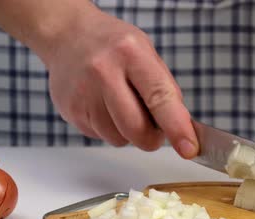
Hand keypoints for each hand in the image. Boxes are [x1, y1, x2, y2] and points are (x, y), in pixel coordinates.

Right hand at [44, 9, 197, 157]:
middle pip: (136, 129)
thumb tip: (182, 127)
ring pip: (117, 139)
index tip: (189, 147)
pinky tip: (103, 106)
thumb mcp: (145, 52)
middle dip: (151, 138)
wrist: (66, 34)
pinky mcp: (69, 110)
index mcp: (130, 53)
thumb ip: (165, 88)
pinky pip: (100, 137)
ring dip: (127, 133)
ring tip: (121, 105)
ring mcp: (83, 92)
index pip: (159, 97)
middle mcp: (103, 71)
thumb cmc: (113, 45)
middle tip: (153, 127)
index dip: (177, 127)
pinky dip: (108, 129)